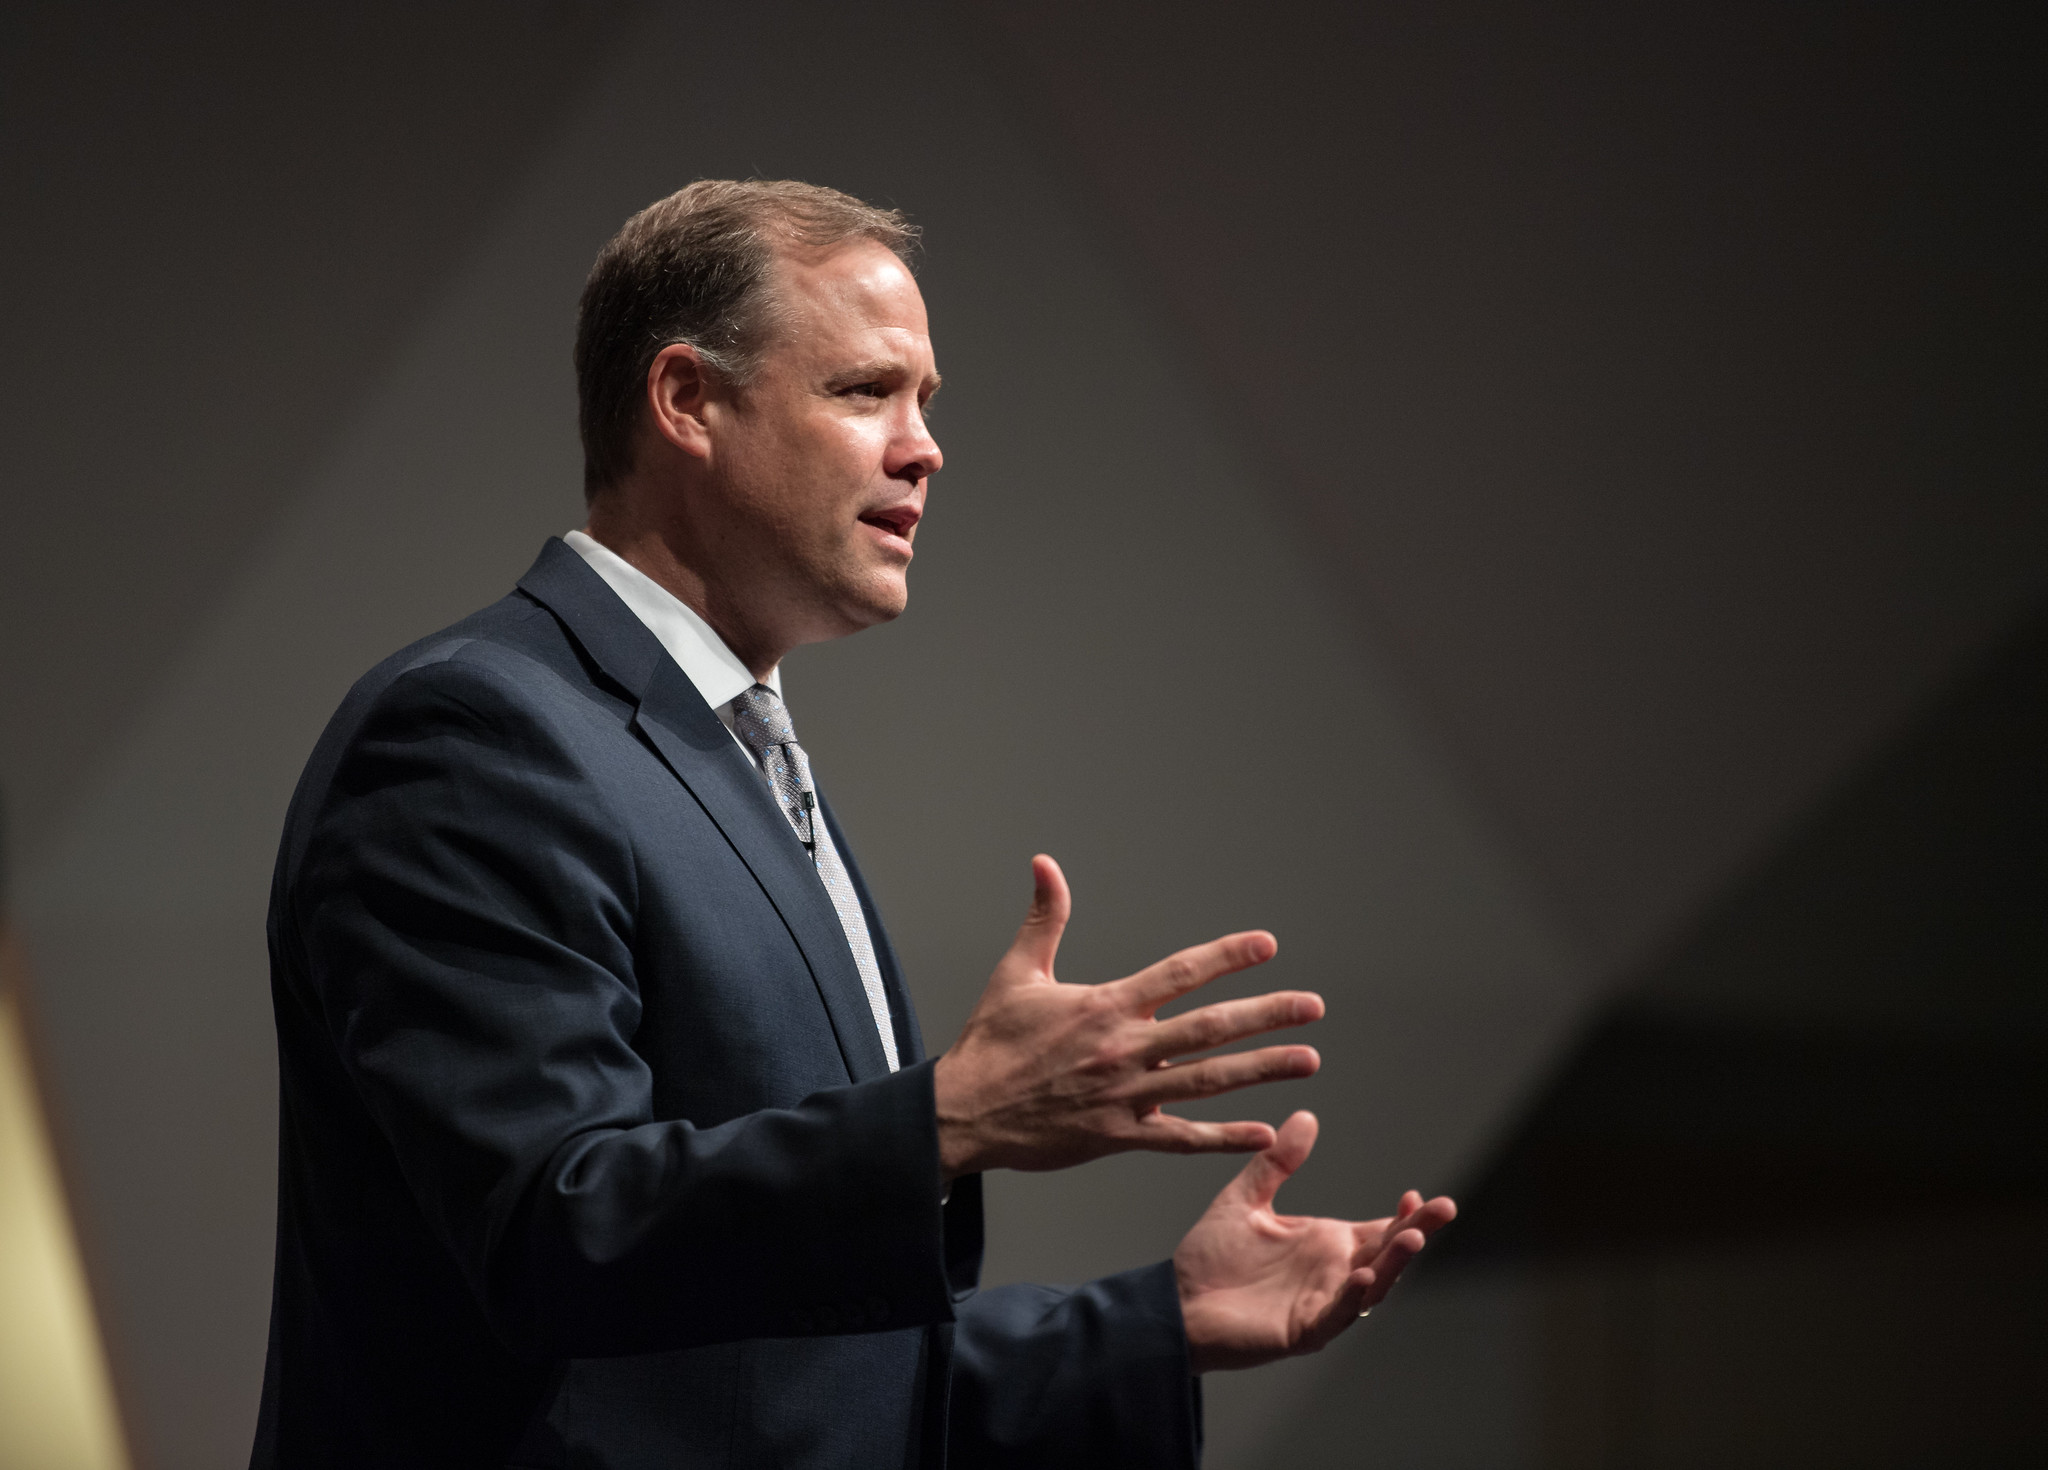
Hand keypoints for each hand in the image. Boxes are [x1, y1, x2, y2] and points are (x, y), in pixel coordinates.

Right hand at [932, 855, 1322, 1178]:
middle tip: (1313, 1007)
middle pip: (1208, 1029)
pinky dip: (1223, 1137)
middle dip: (1267, 1015)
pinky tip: (1264, 1133)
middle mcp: (1123, 1048)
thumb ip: (1044, 917)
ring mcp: (1125, 1096)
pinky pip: (1181, 1139)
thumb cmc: (990, 1043)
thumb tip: (1045, 863)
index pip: (1178, 973)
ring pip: (1207, 1081)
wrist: (962, 1112)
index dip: (1226, 956)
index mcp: (1105, 1005)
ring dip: (1262, 1069)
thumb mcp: (1016, 973)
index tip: (1267, 945)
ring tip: (1308, 1060)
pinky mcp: (1119, 1136)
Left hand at [1173, 1111, 1456, 1372]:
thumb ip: (1277, 1163)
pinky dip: (1352, 1299)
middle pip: (1386, 1252)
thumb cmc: (1210, 1256)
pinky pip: (1335, 1315)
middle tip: (1444, 1209)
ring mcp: (1321, 1303)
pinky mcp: (1302, 1330)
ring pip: (1372, 1285)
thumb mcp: (1247, 1199)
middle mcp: (1331, 1272)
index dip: (1404, 1215)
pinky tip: (1362, 1278)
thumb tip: (1306, 1117)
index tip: (1418, 1194)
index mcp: (1324, 1242)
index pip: (1377, 1228)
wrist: (1176, 1302)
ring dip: (1393, 1264)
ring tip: (1411, 1238)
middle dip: (1417, 1232)